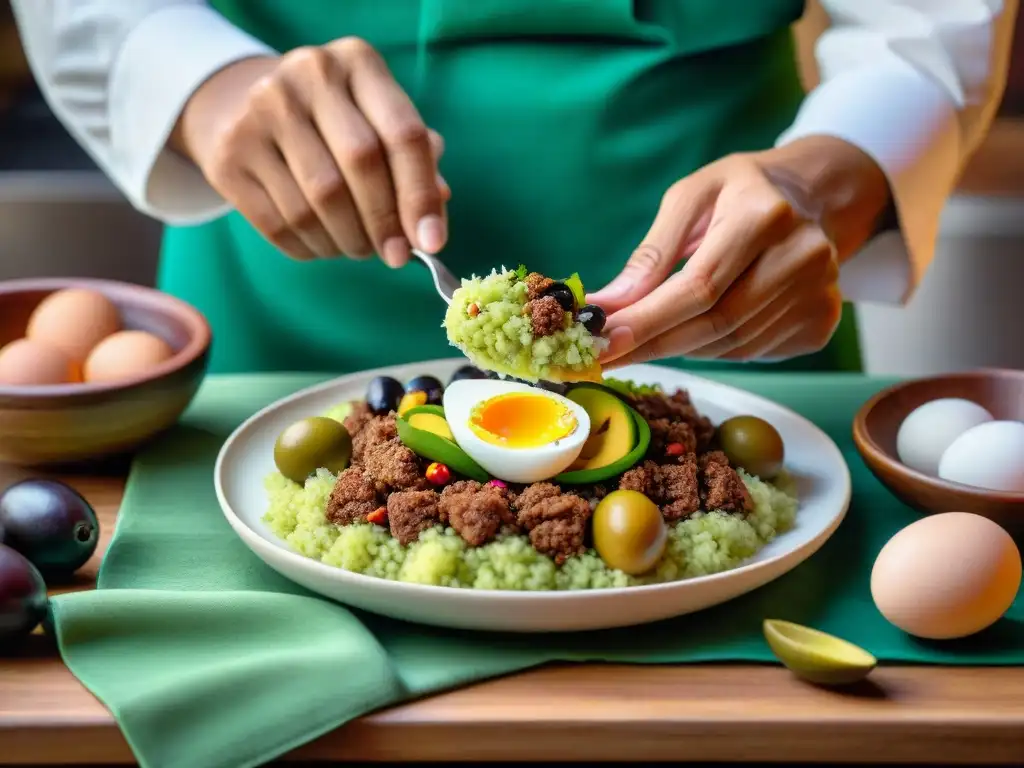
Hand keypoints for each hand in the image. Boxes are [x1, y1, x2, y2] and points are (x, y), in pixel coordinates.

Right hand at [171, 39, 449, 265]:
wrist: (242, 106)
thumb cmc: (333, 123)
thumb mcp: (377, 122)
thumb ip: (414, 165)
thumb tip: (430, 225)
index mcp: (357, 62)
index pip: (402, 133)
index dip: (420, 195)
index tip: (432, 242)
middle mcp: (307, 77)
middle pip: (360, 165)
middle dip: (384, 223)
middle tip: (395, 256)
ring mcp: (259, 112)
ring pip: (318, 202)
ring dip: (348, 241)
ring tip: (359, 248)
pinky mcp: (229, 155)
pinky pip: (280, 223)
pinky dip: (311, 248)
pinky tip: (324, 246)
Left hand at [589, 136, 890, 365]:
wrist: (813, 197)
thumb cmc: (739, 194)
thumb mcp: (689, 198)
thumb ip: (651, 253)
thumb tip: (609, 305)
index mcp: (763, 214)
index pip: (700, 286)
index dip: (650, 320)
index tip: (605, 341)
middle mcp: (801, 255)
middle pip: (716, 323)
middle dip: (654, 344)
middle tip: (608, 355)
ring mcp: (819, 293)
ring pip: (731, 345)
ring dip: (681, 347)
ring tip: (650, 335)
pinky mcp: (822, 321)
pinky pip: (753, 352)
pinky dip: (714, 349)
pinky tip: (699, 328)